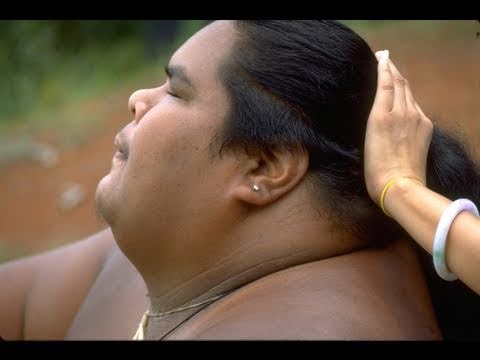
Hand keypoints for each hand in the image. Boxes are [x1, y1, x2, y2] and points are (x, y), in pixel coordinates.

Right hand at [364, 50, 433, 204]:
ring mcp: (416, 119)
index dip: (384, 66)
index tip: (381, 56)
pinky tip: (405, 99)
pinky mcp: (425, 127)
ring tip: (394, 76)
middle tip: (386, 60)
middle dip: (393, 69)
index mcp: (382, 115)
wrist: (399, 185)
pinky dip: (409, 97)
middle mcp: (402, 112)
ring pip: (409, 92)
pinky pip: (416, 106)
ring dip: (401, 81)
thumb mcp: (368, 139)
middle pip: (400, 83)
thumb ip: (375, 117)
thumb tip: (381, 103)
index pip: (386, 82)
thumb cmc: (376, 168)